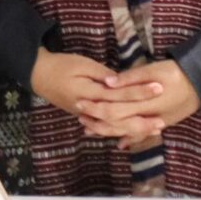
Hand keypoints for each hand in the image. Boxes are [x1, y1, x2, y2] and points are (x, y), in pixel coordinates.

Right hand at [31, 50, 166, 141]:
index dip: (139, 92)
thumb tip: (122, 82)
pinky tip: (132, 136)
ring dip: (133, 130)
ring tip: (153, 130)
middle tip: (162, 122)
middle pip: (118, 118)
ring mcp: (87, 115)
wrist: (38, 75)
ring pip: (112, 127)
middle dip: (140, 121)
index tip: (158, 89)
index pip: (119, 94)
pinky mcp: (85, 117)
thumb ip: (103, 74)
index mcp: (90, 92)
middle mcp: (89, 108)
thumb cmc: (61, 65)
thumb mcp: (82, 63)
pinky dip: (119, 132)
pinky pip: (105, 128)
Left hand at [79, 59, 200, 149]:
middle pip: (116, 124)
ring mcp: (154, 123)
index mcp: (142, 103)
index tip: (79, 102)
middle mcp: (147, 117)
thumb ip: (129, 78)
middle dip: (96, 121)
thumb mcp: (152, 69)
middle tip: (79, 116)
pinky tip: (120, 143)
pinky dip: (130, 139)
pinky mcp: (161, 124)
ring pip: (127, 132)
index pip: (112, 109)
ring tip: (90, 129)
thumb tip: (107, 83)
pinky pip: (142, 135)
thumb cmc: (176, 72)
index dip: (94, 107)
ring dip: (108, 131)